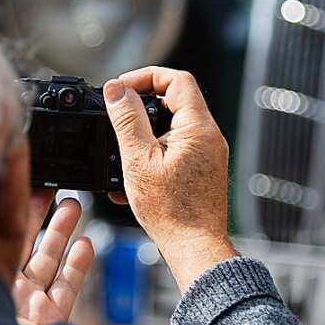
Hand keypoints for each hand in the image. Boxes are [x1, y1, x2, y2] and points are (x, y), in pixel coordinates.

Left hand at [13, 191, 94, 324]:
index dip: (11, 209)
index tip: (24, 187)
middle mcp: (2, 287)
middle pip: (23, 243)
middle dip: (38, 213)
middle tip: (51, 189)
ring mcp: (27, 304)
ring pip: (47, 261)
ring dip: (62, 232)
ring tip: (73, 205)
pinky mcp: (49, 319)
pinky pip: (65, 287)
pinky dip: (77, 265)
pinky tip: (86, 244)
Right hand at [103, 67, 236, 292]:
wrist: (194, 248)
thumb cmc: (172, 212)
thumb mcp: (138, 160)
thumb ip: (127, 120)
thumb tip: (116, 90)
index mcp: (198, 128)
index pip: (177, 79)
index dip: (146, 76)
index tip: (122, 88)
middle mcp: (208, 137)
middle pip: (175, 100)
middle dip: (141, 105)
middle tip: (117, 115)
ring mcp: (207, 155)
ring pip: (172, 127)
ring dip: (144, 133)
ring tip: (122, 150)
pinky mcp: (201, 171)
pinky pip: (175, 149)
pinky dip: (152, 153)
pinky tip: (133, 174)